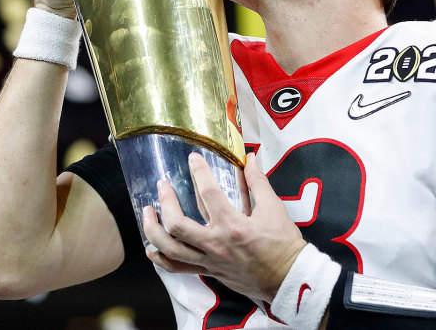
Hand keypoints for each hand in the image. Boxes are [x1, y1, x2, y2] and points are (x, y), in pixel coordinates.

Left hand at [142, 153, 306, 302]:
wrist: (287, 277)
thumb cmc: (283, 243)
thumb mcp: (275, 208)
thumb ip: (259, 182)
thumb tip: (250, 158)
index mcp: (233, 225)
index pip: (209, 193)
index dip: (199, 172)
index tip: (193, 158)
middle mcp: (216, 244)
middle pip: (177, 224)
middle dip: (165, 202)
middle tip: (162, 186)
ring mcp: (209, 260)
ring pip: (170, 249)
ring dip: (153, 230)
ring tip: (147, 212)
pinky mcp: (209, 271)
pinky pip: (176, 268)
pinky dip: (160, 258)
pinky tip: (152, 247)